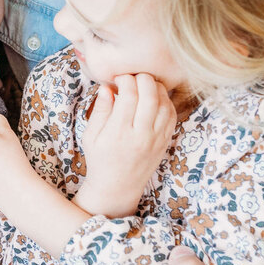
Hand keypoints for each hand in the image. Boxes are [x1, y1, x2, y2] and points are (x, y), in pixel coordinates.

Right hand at [78, 73, 174, 214]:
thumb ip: (100, 110)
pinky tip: (155, 97)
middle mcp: (140, 135)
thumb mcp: (91, 136)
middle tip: (134, 77)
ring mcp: (156, 139)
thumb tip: (107, 87)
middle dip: (142, 78)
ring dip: (156, 88)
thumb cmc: (100, 160)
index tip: (119, 78)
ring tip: (144, 85)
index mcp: (119, 132)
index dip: (125, 80)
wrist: (117, 188)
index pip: (129, 95)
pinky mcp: (164, 142)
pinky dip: (166, 101)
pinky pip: (172, 115)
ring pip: (164, 103)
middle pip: (150, 95)